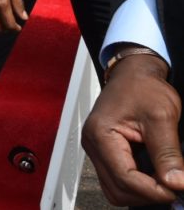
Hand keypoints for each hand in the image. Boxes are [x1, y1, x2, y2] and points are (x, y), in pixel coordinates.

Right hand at [82, 53, 183, 205]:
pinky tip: (154, 175)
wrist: (134, 74)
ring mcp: (97, 150)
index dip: (154, 190)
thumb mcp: (162, 117)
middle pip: (117, 189)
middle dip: (148, 193)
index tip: (178, 189)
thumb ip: (168, 153)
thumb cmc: (142, 87)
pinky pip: (117, 180)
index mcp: (101, 134)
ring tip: (164, 180)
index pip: (124, 177)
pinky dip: (137, 184)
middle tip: (174, 185)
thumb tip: (176, 183)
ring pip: (116, 190)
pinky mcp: (105, 153)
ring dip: (142, 192)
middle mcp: (93, 145)